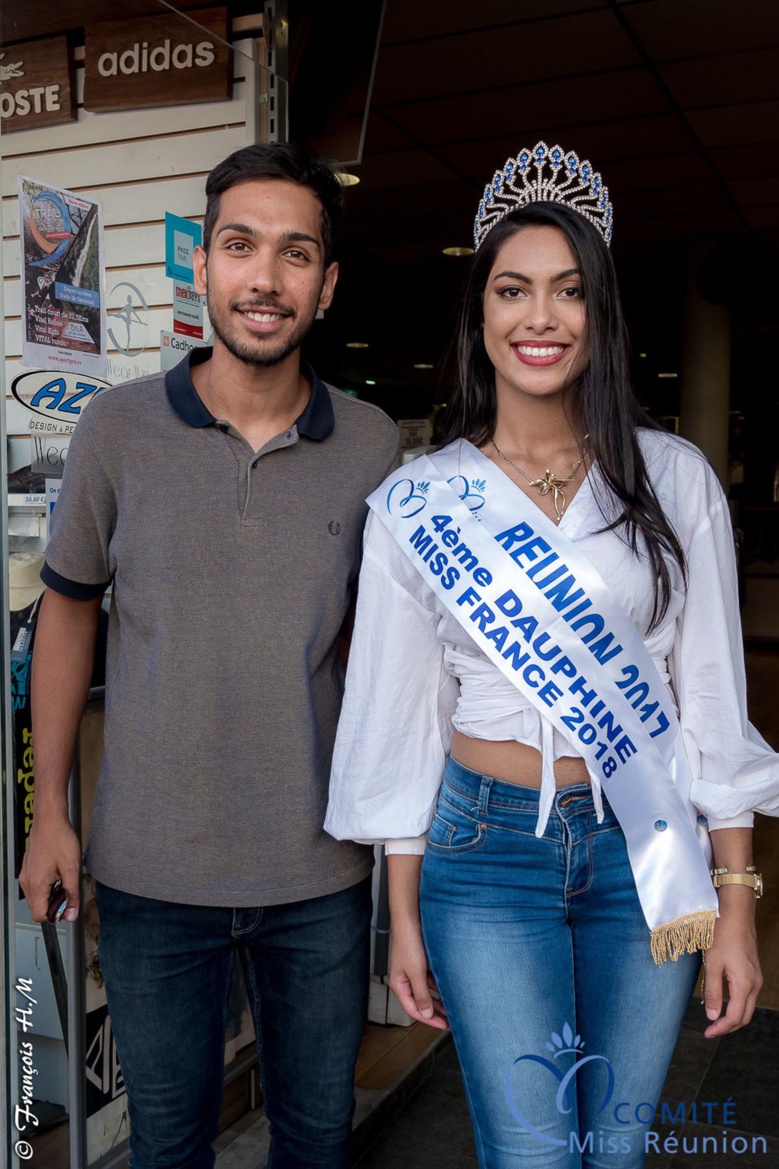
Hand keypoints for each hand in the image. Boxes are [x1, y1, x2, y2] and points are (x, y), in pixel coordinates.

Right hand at [19, 817, 81, 922]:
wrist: (50, 820)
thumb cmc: (60, 839)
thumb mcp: (72, 869)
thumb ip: (72, 894)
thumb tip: (71, 915)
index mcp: (36, 885)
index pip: (40, 916)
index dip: (55, 915)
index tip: (67, 906)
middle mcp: (27, 882)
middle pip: (37, 907)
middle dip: (53, 904)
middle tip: (68, 889)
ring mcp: (26, 875)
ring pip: (36, 897)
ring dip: (50, 894)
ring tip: (63, 878)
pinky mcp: (28, 869)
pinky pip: (35, 885)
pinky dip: (46, 885)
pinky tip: (57, 872)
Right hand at [389, 921, 448, 1030]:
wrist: (410, 918)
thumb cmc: (408, 942)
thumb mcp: (416, 973)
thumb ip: (421, 994)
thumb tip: (426, 1013)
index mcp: (399, 985)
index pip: (413, 1010)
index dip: (429, 1020)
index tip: (443, 1025)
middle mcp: (405, 979)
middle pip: (420, 1002)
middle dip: (434, 1012)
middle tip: (449, 1020)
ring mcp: (412, 970)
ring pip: (426, 991)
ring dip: (438, 999)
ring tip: (451, 1007)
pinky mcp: (419, 962)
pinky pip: (429, 979)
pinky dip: (437, 986)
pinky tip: (447, 987)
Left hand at [702, 890, 762, 1037]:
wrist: (737, 913)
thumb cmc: (722, 935)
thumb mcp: (712, 964)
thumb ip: (713, 991)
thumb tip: (712, 1016)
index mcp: (745, 984)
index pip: (735, 1017)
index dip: (721, 1028)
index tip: (707, 1033)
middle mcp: (755, 984)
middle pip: (745, 1016)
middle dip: (729, 1026)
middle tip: (711, 1030)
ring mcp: (756, 977)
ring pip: (748, 1006)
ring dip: (734, 1016)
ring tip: (716, 1018)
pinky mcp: (754, 971)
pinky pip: (748, 995)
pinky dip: (737, 1004)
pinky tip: (724, 1001)